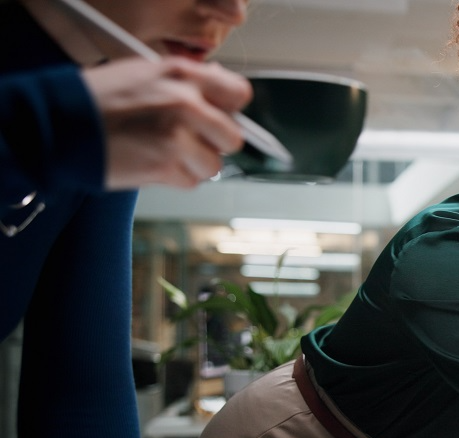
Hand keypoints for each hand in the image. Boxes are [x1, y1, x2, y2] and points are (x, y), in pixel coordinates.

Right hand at [82, 56, 251, 188]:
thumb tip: (221, 88)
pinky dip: (174, 178)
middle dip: (214, 144)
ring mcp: (177, 135)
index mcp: (182, 74)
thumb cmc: (97, 100)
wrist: (58, 124)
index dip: (231, 110)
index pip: (239, 93)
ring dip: (193, 166)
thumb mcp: (145, 73)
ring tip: (163, 153)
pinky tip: (151, 163)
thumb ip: (186, 82)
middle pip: (232, 137)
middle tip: (190, 142)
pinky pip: (191, 181)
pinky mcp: (166, 165)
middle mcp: (185, 102)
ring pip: (213, 165)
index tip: (221, 117)